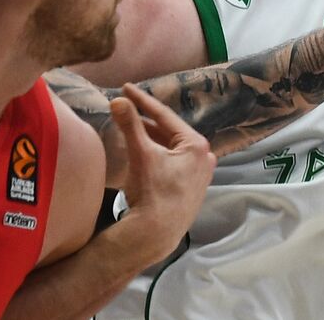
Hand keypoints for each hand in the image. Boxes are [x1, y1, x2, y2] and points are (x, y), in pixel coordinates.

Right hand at [111, 83, 215, 262]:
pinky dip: (158, 155)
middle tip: (126, 107)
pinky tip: (144, 153)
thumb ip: (131, 126)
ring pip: (171, 149)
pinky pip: (173, 164)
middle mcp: (205, 157)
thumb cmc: (152, 192)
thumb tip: (118, 101)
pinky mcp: (192, 189)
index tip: (126, 88)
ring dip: (152, 139)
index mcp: (197, 145)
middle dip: (146, 121)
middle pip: (169, 133)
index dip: (142, 102)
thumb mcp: (141, 155)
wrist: (155, 235)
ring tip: (131, 127)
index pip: (165, 116)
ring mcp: (200, 174)